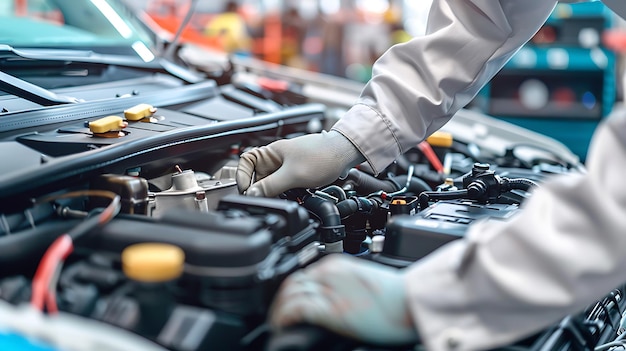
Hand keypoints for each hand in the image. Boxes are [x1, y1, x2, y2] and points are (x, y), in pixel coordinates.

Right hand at [236, 130, 364, 196]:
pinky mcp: (296, 174)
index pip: (245, 162)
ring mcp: (286, 167)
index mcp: (271, 153)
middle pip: (257, 176)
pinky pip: (283, 186)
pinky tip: (291, 197)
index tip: (246, 191)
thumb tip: (253, 194)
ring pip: (271, 183)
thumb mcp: (293, 175)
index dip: (242, 176)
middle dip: (260, 189)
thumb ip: (271, 186)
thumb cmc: (323, 156)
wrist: (345, 155)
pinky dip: (284, 193)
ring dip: (273, 192)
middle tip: (265, 199)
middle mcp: (276, 159)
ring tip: (280, 198)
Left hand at [269, 254, 418, 345]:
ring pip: (289, 294)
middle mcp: (330, 274)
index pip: (302, 274)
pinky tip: (283, 325)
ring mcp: (330, 291)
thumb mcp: (362, 281)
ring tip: (278, 323)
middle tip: (277, 316)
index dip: (289, 291)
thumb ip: (342, 284)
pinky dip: (284, 317)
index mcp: (337, 265)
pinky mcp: (332, 310)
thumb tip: (331, 299)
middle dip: (280, 300)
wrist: (412, 302)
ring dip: (278, 310)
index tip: (287, 303)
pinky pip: (297, 309)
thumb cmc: (396, 296)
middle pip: (291, 283)